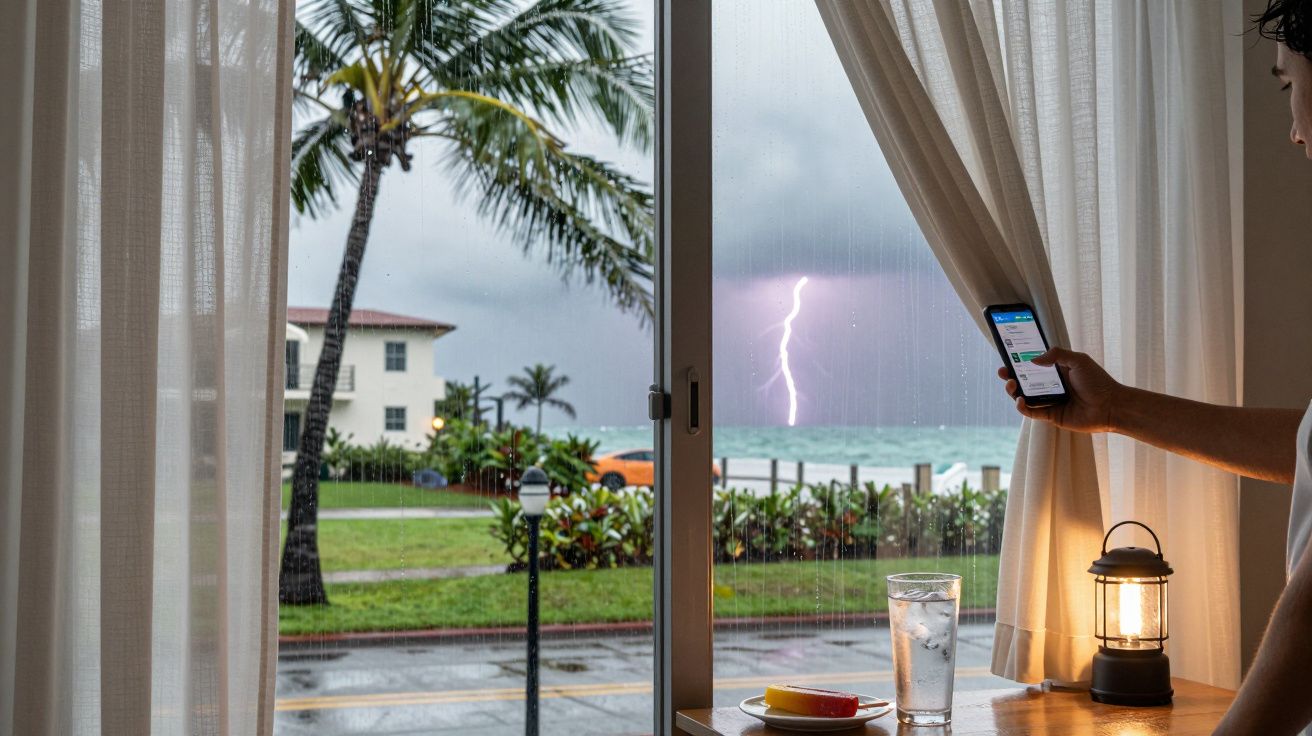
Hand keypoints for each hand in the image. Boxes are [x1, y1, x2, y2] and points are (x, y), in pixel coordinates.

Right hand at [996, 348, 1123, 432]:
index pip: (1033, 365)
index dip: (1020, 362)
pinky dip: (1023, 407)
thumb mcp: (1079, 360)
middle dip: (1011, 376)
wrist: (1111, 407)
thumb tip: (1033, 360)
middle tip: (1003, 372)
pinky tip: (1020, 400)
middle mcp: (1051, 386)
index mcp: (1057, 371)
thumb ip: (1056, 355)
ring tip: (1011, 385)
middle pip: (1025, 381)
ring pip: (1025, 397)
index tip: (1008, 356)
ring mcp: (1051, 401)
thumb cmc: (1098, 382)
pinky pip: (1032, 412)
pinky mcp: (1052, 416)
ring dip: (1014, 391)